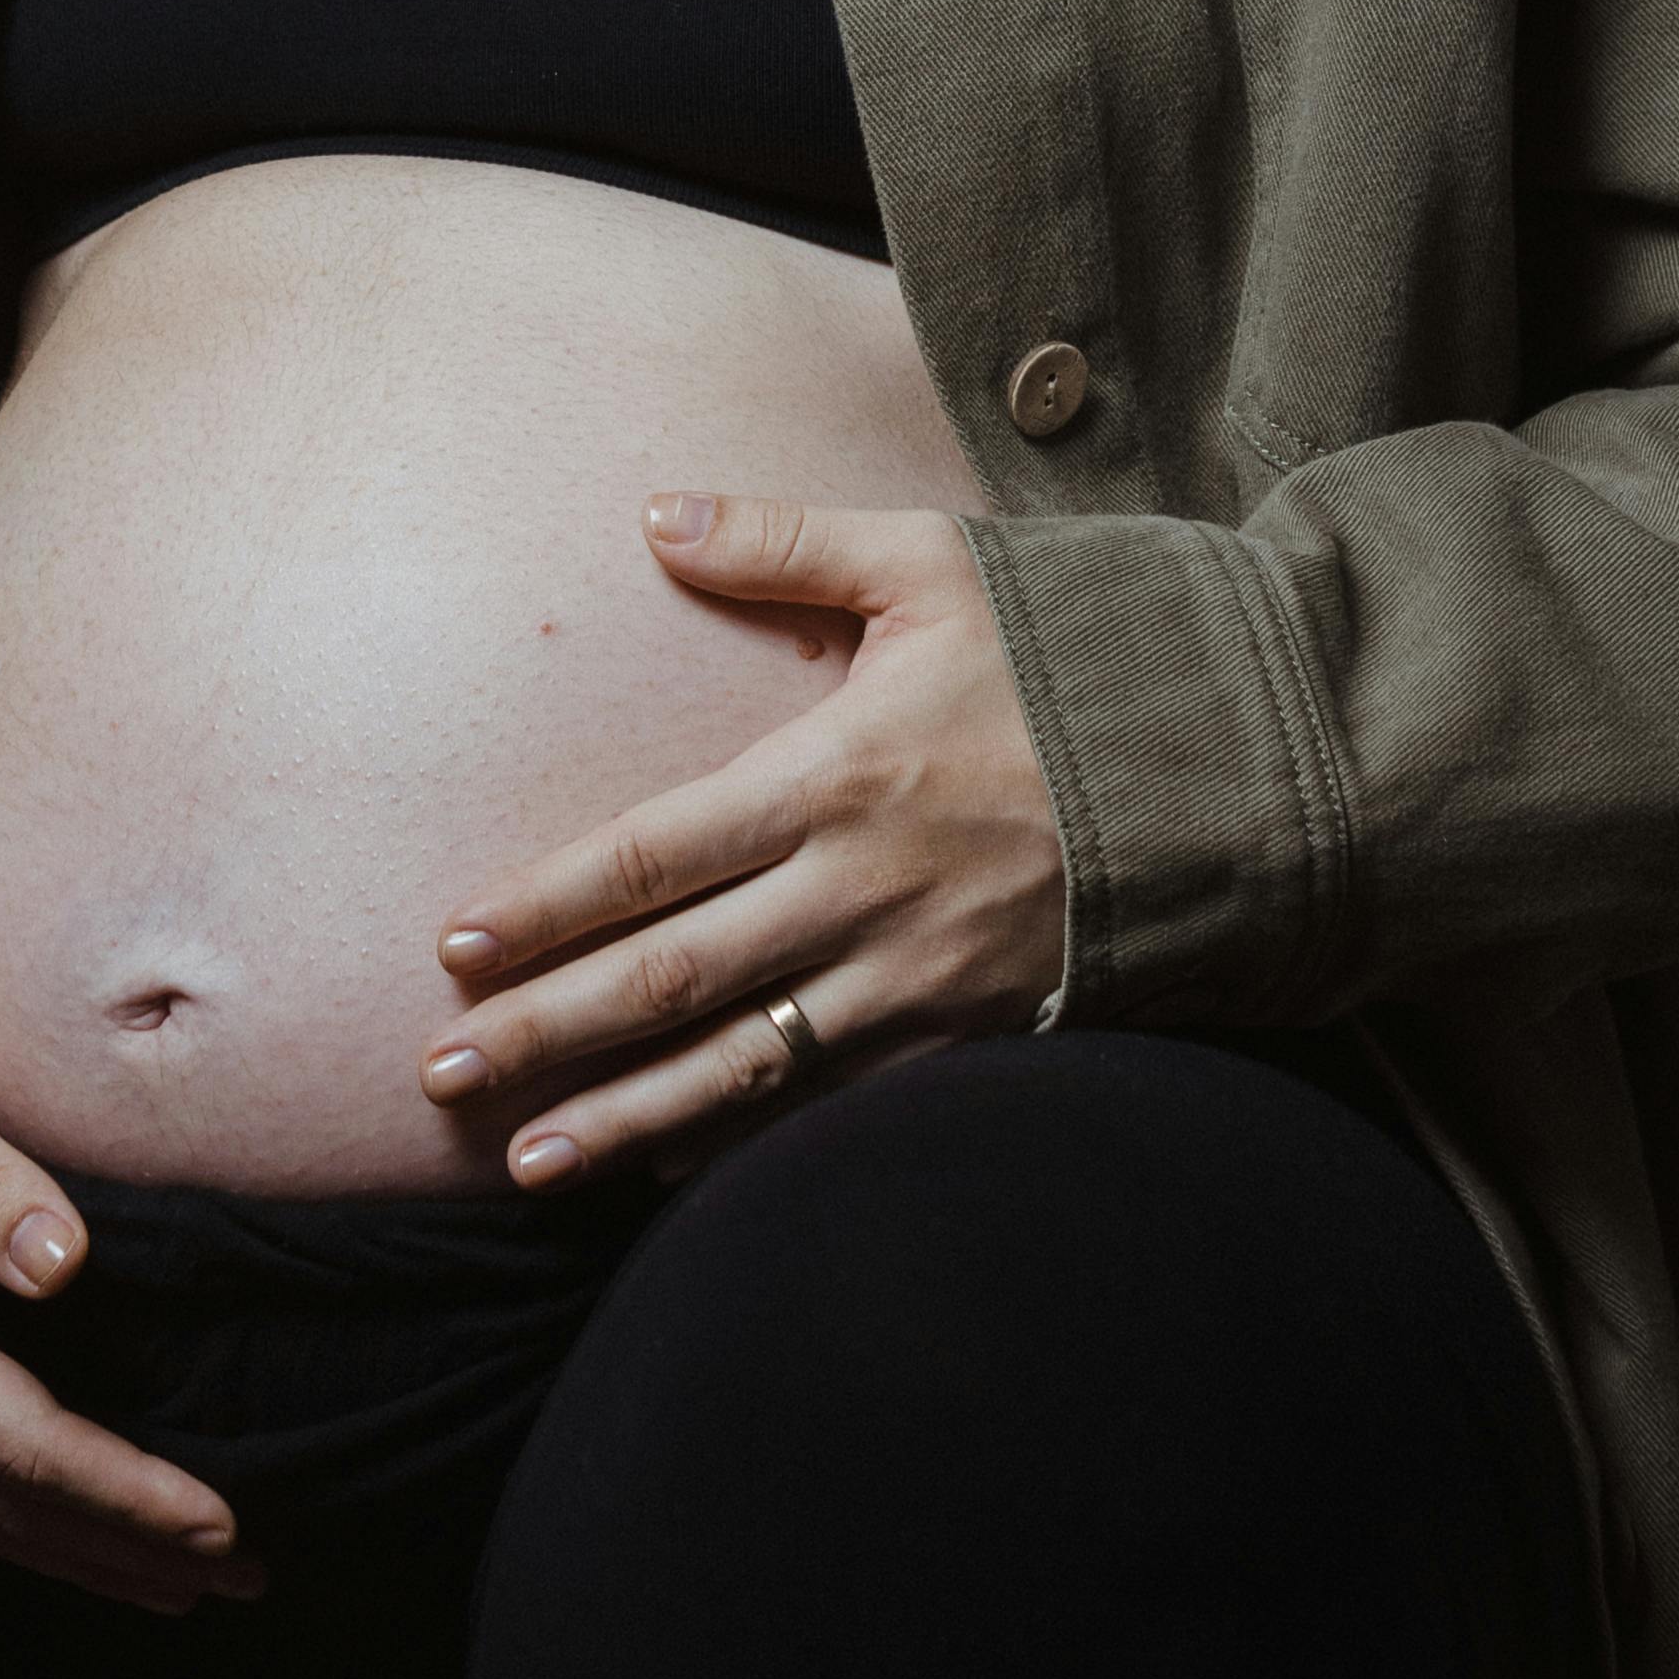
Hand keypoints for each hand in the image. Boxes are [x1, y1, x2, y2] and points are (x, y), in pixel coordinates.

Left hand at [417, 497, 1066, 1186]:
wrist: (1242, 763)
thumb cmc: (1079, 652)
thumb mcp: (935, 565)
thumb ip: (788, 541)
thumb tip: (656, 514)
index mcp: (838, 774)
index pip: (654, 856)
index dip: (546, 907)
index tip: (452, 947)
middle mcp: (863, 891)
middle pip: (672, 979)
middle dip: (547, 1033)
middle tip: (437, 1075)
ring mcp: (918, 976)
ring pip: (743, 1066)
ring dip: (624, 1118)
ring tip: (524, 1163)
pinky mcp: (970, 1030)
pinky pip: (834, 1103)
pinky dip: (744, 1139)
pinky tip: (669, 1164)